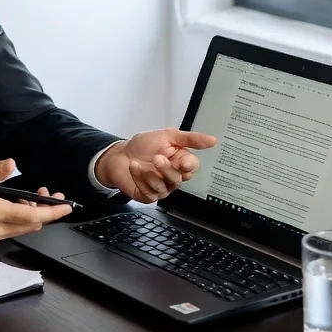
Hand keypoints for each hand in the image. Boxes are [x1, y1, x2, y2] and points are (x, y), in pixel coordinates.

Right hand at [0, 159, 71, 241]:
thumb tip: (11, 164)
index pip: (32, 216)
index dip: (52, 212)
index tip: (65, 206)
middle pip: (32, 225)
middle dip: (46, 212)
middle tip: (50, 195)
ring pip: (23, 229)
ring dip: (34, 215)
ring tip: (34, 198)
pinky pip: (12, 229)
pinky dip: (21, 219)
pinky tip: (18, 205)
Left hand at [94, 129, 216, 202]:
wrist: (119, 154)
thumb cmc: (143, 145)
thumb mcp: (167, 136)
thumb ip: (190, 139)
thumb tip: (213, 140)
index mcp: (180, 162)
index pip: (193, 167)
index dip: (189, 165)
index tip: (182, 160)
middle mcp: (173, 176)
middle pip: (179, 179)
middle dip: (166, 169)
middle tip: (157, 158)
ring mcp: (161, 188)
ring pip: (164, 187)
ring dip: (150, 174)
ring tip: (139, 163)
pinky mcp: (148, 196)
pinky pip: (150, 192)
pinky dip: (140, 179)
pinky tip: (134, 168)